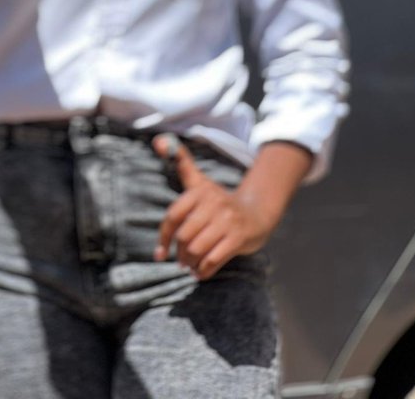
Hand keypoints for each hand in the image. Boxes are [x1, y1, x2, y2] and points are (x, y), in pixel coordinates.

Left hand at [152, 135, 278, 281]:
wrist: (257, 213)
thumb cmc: (219, 201)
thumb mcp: (200, 180)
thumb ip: (181, 162)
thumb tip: (157, 140)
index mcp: (200, 190)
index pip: (173, 215)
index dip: (164, 236)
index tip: (160, 253)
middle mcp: (213, 204)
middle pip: (184, 236)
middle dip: (179, 253)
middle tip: (180, 261)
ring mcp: (227, 221)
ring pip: (197, 249)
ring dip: (190, 263)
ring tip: (190, 266)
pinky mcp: (238, 238)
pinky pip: (214, 260)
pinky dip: (204, 271)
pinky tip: (201, 273)